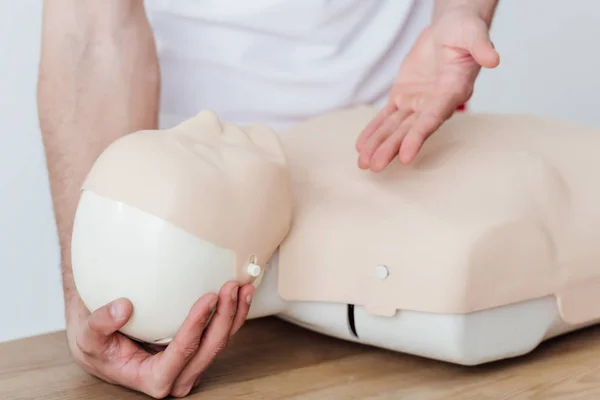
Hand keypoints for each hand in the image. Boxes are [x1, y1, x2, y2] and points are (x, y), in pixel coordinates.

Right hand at [66, 281, 253, 397]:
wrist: (103, 341)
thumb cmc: (97, 343)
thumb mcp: (88, 336)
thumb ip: (99, 324)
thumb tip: (122, 308)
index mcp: (151, 378)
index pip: (180, 355)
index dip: (195, 327)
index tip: (207, 298)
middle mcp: (177, 375)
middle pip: (209, 349)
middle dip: (224, 318)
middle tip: (230, 286)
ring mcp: (191, 364)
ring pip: (221, 342)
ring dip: (235, 314)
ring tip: (242, 287)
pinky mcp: (199, 350)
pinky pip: (221, 334)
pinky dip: (233, 313)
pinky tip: (242, 294)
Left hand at [356, 6, 499, 170]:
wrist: (449, 29)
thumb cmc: (465, 32)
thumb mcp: (473, 34)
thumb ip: (481, 47)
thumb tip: (494, 59)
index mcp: (452, 93)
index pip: (432, 119)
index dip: (418, 137)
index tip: (405, 156)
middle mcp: (433, 104)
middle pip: (409, 130)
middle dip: (391, 148)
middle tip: (375, 166)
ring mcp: (416, 103)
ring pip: (394, 128)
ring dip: (379, 145)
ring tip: (364, 163)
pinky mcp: (402, 96)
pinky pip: (385, 117)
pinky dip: (373, 131)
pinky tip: (362, 147)